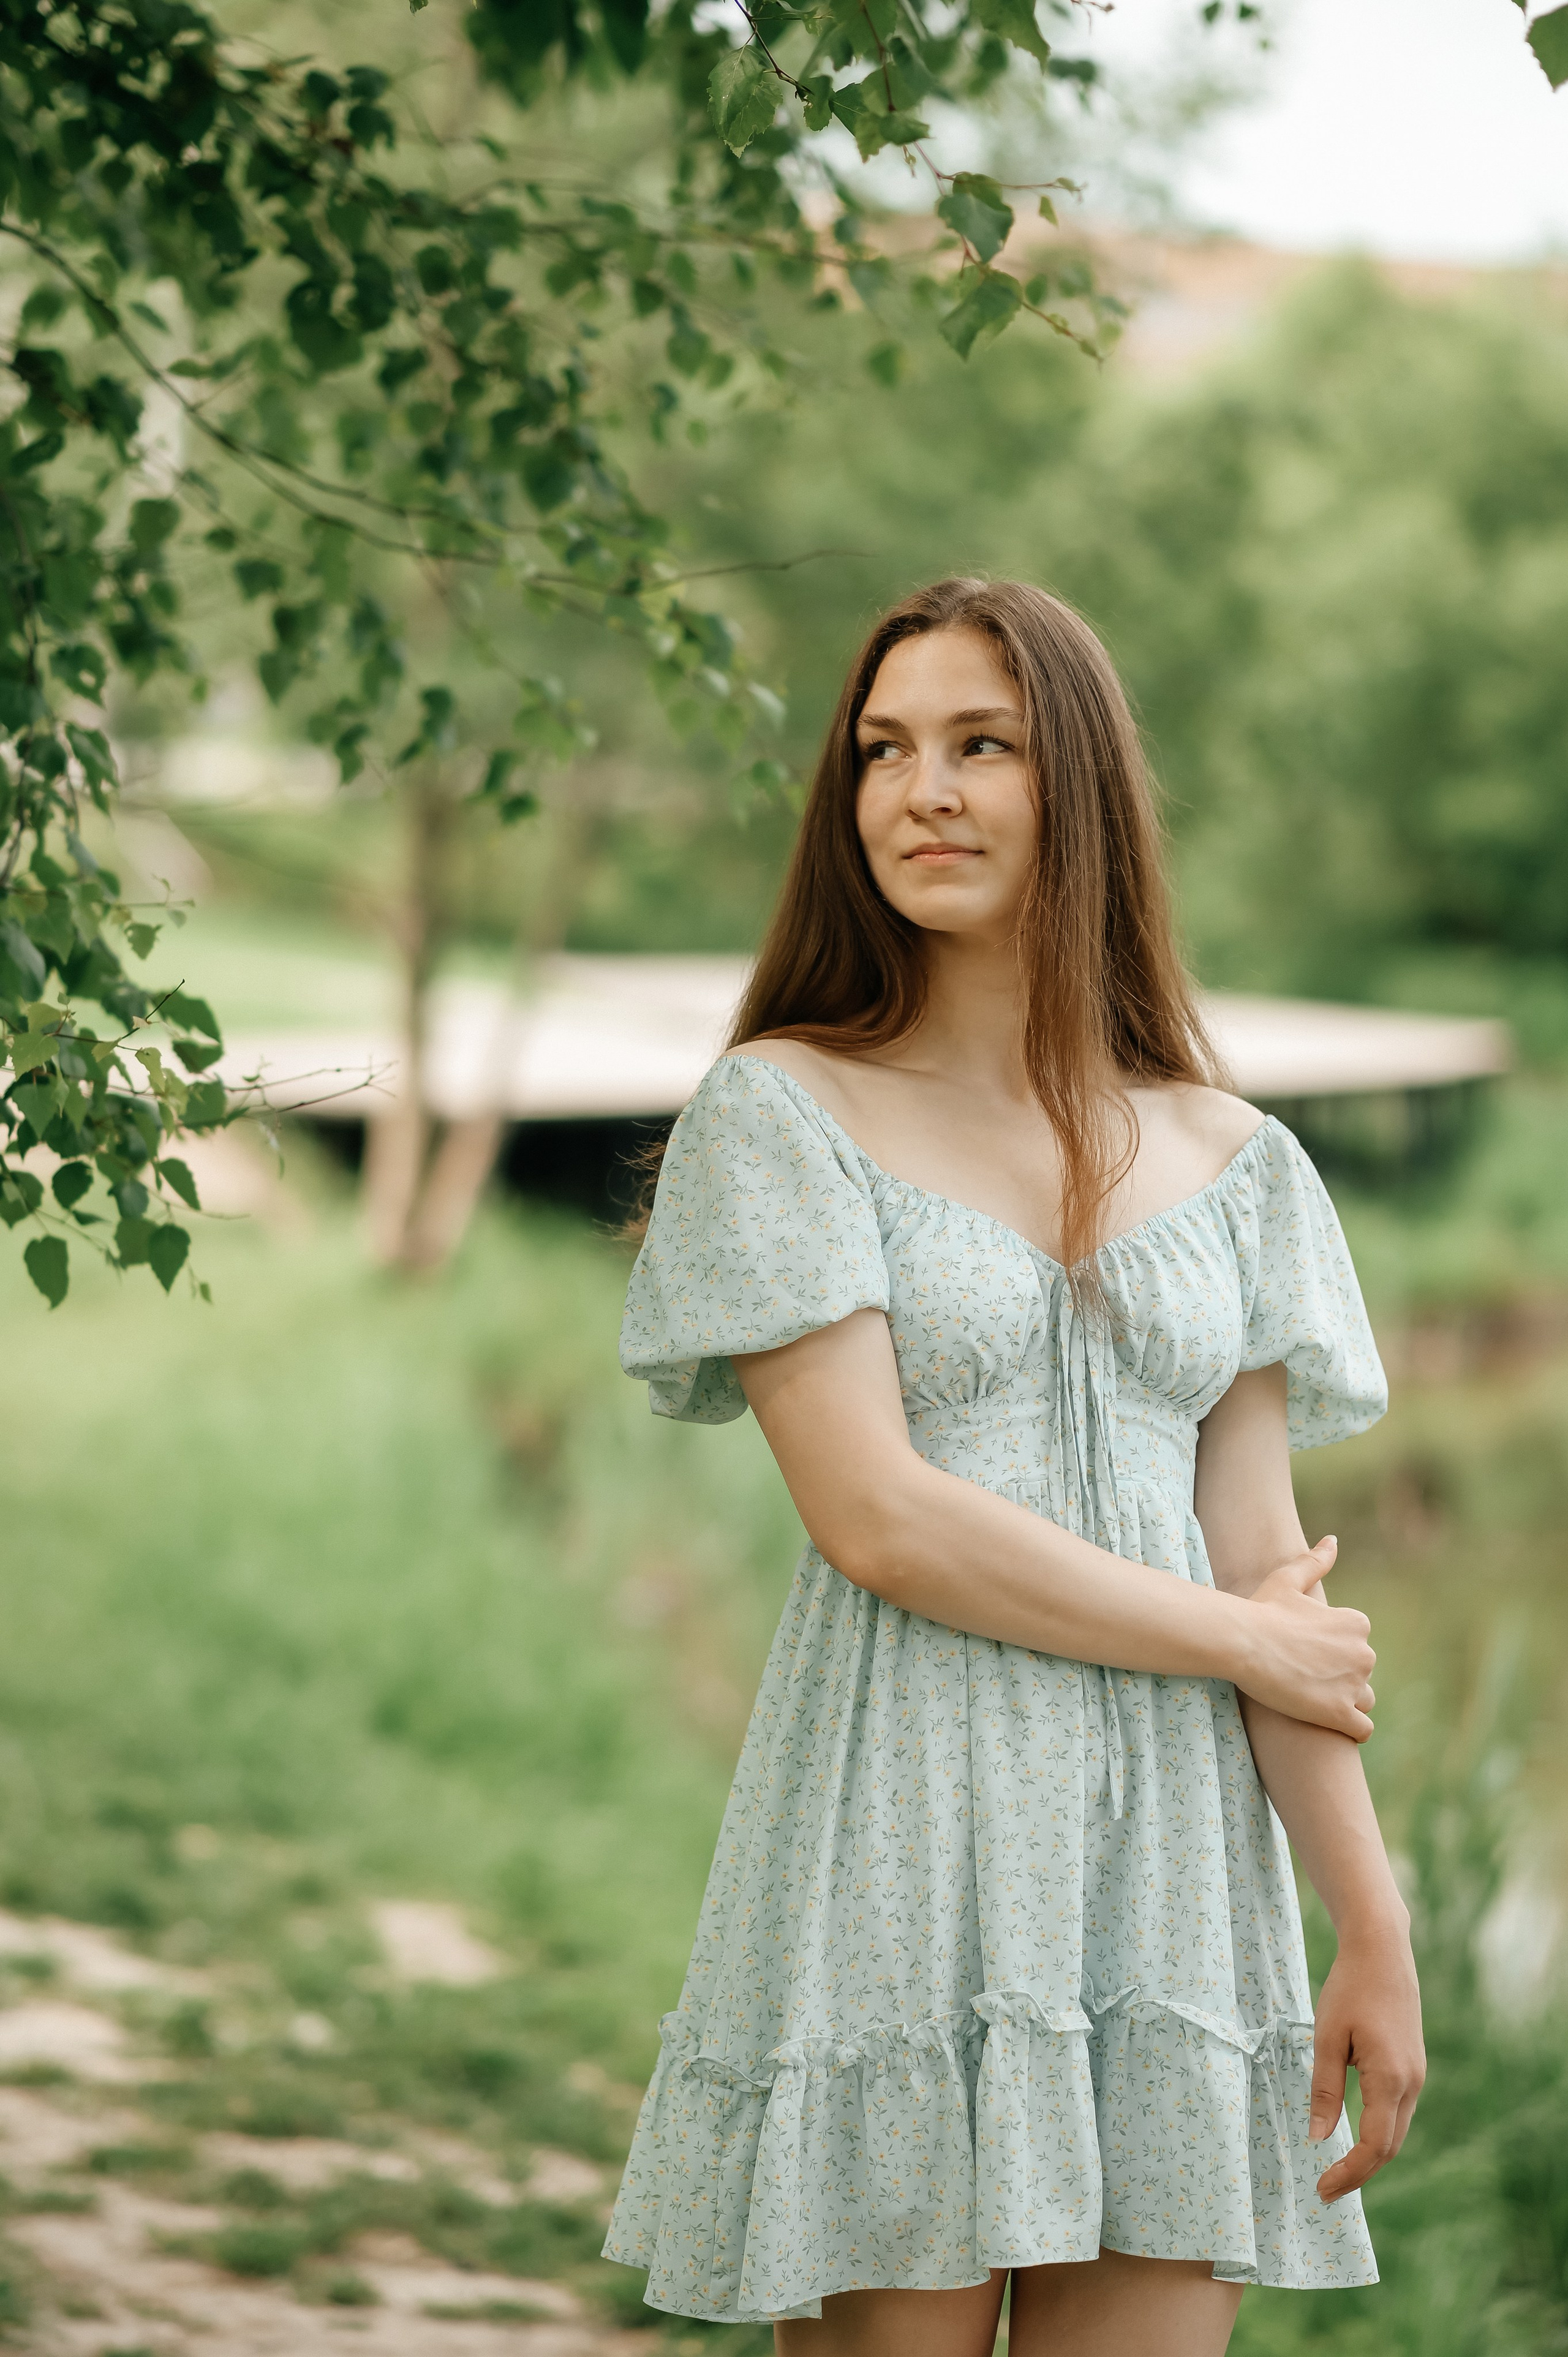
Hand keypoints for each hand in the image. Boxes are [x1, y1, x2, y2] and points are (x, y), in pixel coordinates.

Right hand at [1234, 1537, 1377, 1739]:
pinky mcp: (1340, 1713)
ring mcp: (1353, 1685)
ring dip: (1344, 1702)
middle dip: (1339, 1678)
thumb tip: (1332, 1540)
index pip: (1357, 1645)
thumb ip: (1315, 1561)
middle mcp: (1364, 1654)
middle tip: (1303, 1677)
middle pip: (1360, 1674)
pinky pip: (1362, 1729)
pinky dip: (1349, 1729)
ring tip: (1311, 1699)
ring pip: (1363, 1701)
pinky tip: (1326, 1722)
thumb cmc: (1261, 1609)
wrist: (1242, 1641)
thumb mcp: (1288, 1579)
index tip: (1306, 1654)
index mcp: (1356, 1624)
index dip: (1333, 1653)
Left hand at [1310, 1923, 1425, 2200]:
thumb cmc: (1350, 1989)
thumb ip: (1323, 2090)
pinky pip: (1398, 2112)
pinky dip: (1379, 2133)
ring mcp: (1416, 2076)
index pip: (1374, 2148)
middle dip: (1359, 2173)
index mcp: (1390, 2080)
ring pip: (1396, 2131)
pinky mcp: (1413, 2066)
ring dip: (1370, 2156)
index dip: (1349, 2174)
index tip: (1322, 2190)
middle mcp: (1412, 2084)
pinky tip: (1356, 2136)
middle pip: (1389, 2148)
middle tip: (1325, 2190)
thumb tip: (1317, 2137)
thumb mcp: (1327, 2037)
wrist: (1382, 1951)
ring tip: (1337, 2171)